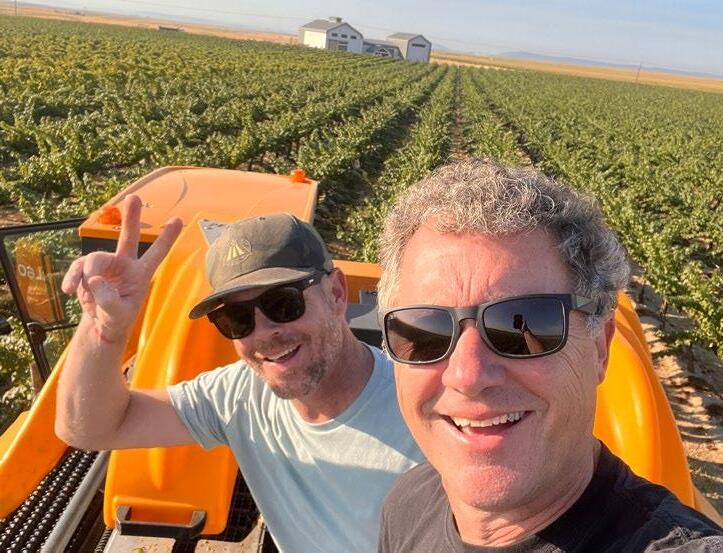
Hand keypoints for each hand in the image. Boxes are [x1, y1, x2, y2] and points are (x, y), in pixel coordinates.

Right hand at [62, 195, 182, 342]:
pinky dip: (72, 278)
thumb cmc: (117, 318)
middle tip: (134, 197)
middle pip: (129, 237)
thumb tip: (95, 278)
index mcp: (141, 274)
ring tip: (83, 290)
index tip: (180, 219)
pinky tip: (69, 290)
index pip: (156, 254)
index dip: (167, 237)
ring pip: (94, 258)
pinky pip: (78, 267)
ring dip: (85, 274)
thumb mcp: (117, 314)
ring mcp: (106, 265)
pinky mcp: (88, 269)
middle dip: (131, 218)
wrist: (101, 323)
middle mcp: (125, 265)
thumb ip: (108, 299)